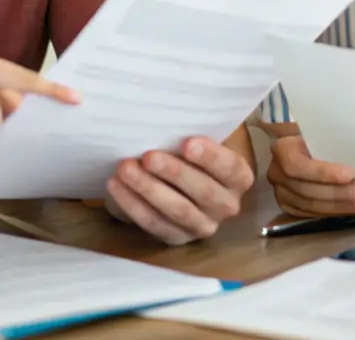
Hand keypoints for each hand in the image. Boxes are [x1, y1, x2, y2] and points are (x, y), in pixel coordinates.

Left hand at [103, 137, 253, 244]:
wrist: (185, 179)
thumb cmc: (193, 149)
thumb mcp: (202, 138)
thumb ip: (193, 131)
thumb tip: (167, 118)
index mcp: (238, 178)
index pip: (230, 168)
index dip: (211, 157)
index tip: (187, 143)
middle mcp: (226, 206)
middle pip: (203, 192)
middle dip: (174, 173)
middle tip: (148, 156)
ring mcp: (202, 225)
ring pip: (177, 211)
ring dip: (149, 190)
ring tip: (125, 169)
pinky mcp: (176, 237)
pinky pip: (154, 224)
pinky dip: (133, 205)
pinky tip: (116, 186)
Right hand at [267, 132, 354, 217]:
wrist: (301, 146)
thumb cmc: (315, 136)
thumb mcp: (320, 132)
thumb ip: (332, 141)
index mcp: (282, 149)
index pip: (298, 165)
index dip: (324, 173)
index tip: (350, 174)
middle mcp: (276, 173)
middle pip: (306, 190)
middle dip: (337, 193)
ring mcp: (280, 192)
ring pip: (309, 206)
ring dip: (337, 206)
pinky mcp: (287, 206)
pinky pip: (309, 214)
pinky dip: (330, 213)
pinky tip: (347, 209)